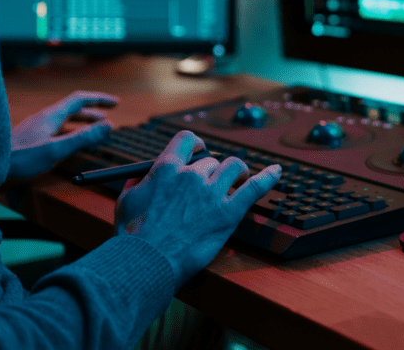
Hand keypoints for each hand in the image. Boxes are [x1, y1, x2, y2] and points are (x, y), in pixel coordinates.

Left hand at [9, 91, 116, 179]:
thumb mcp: (56, 149)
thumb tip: (108, 125)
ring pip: (65, 122)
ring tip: (95, 135)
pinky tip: (71, 145)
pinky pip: (57, 132)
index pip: (80, 99)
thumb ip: (83, 138)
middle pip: (74, 110)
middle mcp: (45, 118)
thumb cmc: (21, 158)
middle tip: (108, 121)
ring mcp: (37, 128)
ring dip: (82, 126)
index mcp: (52, 115)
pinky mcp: (32, 139)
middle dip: (93, 114)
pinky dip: (71, 135)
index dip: (99, 99)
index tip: (115, 103)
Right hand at [115, 131, 281, 288]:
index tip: (199, 151)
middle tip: (209, 188)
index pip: (187, 141)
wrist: (147, 263)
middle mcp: (191, 175)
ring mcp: (211, 194)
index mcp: (167, 169)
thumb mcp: (126, 202)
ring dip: (236, 173)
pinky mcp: (228, 214)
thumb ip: (136, 185)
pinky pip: (254, 188)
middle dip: (210, 172)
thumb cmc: (134, 237)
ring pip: (234, 168)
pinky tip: (277, 172)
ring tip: (237, 181)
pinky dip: (267, 178)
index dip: (196, 145)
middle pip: (210, 161)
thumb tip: (140, 179)